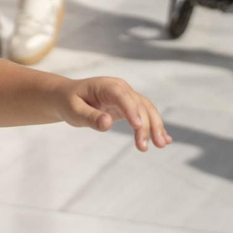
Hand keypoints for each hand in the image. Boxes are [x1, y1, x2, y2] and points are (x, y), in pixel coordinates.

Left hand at [55, 76, 171, 151]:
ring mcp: (127, 97)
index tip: (138, 127)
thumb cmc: (69, 102)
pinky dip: (155, 126)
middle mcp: (121, 88)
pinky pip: (145, 115)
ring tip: (160, 145)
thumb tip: (108, 123)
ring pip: (147, 110)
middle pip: (139, 105)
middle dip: (145, 125)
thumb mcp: (74, 111)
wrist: (68, 97)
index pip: (123, 97)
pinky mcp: (129, 107)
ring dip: (155, 127)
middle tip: (144, 147)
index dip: (132, 110)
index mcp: (107, 86)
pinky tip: (164, 140)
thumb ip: (90, 117)